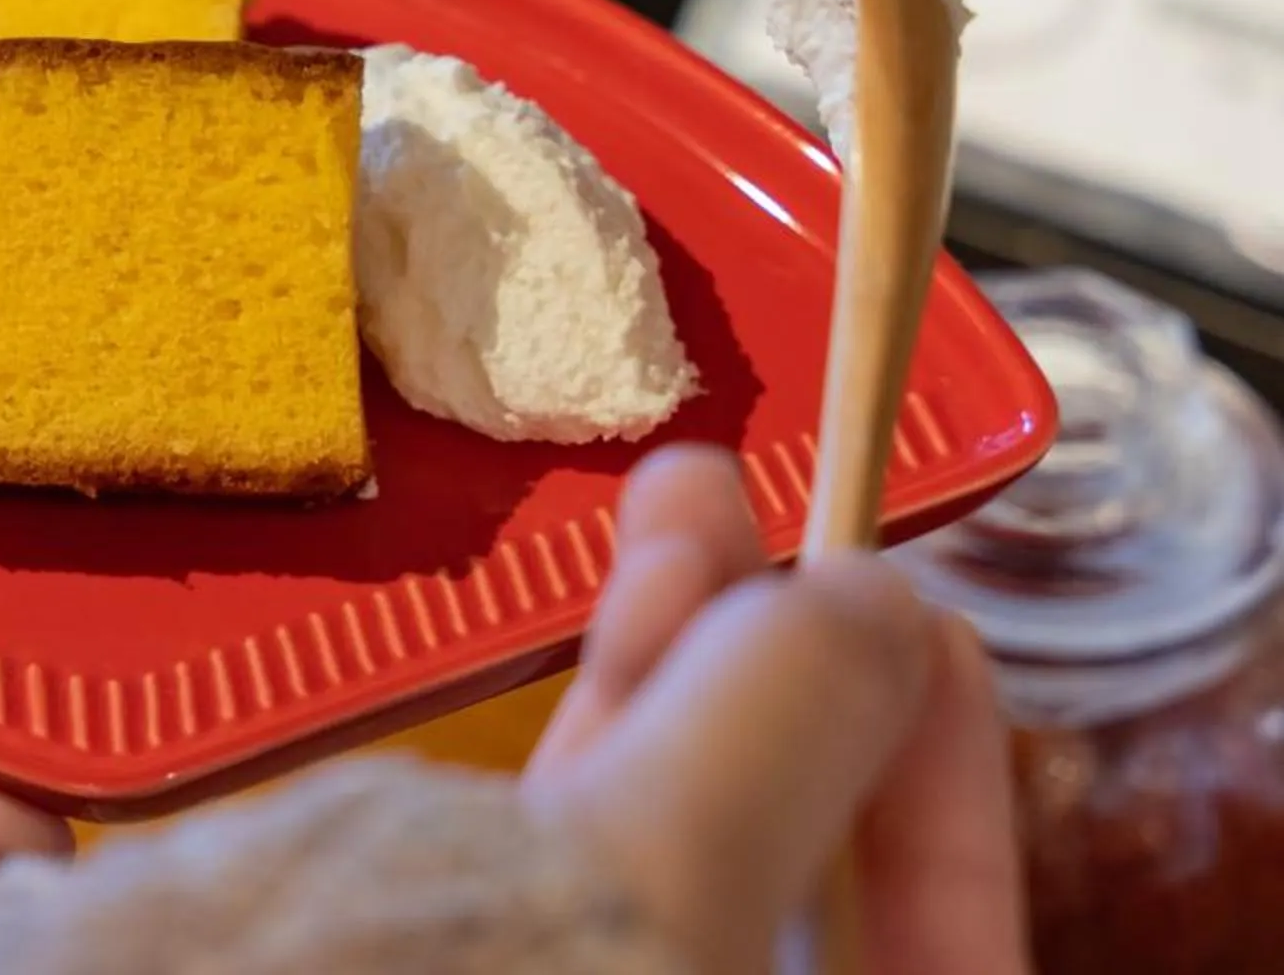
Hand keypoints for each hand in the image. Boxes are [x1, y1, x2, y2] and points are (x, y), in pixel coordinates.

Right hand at [522, 446, 1029, 973]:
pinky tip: (629, 587)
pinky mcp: (475, 970)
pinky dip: (611, 718)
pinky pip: (581, 850)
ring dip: (697, 664)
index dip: (947, 792)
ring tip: (685, 494)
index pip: (945, 956)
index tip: (929, 629)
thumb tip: (870, 605)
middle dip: (807, 690)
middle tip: (790, 530)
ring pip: (683, 845)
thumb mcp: (686, 863)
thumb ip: (799, 720)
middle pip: (804, 886)